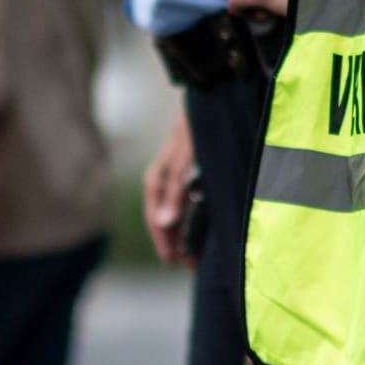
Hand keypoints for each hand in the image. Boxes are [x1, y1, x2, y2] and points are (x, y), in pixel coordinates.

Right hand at [143, 114, 195, 267]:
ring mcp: (177, 176)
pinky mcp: (190, 171)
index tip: (173, 263)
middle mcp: (164, 180)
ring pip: (178, 212)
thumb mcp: (184, 163)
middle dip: (175, 242)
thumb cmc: (194, 131)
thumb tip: (164, 224)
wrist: (208, 99)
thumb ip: (174, 193)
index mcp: (157, 180)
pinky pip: (188, 201)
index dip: (164, 243)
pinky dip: (194, 218)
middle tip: (187, 264)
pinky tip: (203, 227)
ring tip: (195, 252)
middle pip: (166, 218)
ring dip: (185, 232)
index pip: (156, 220)